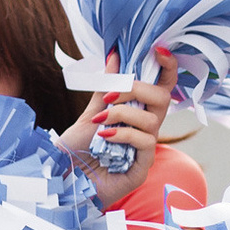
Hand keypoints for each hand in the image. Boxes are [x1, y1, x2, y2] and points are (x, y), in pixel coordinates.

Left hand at [58, 47, 179, 209]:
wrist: (62, 179)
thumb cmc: (77, 150)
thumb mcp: (91, 112)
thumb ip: (106, 87)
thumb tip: (115, 54)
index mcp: (137, 113)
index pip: (162, 87)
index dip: (167, 67)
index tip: (159, 49)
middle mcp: (145, 129)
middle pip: (162, 98)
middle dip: (136, 89)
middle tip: (111, 95)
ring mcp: (145, 150)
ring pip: (152, 120)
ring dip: (123, 113)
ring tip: (100, 120)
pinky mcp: (142, 168)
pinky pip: (145, 143)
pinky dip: (124, 134)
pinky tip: (105, 136)